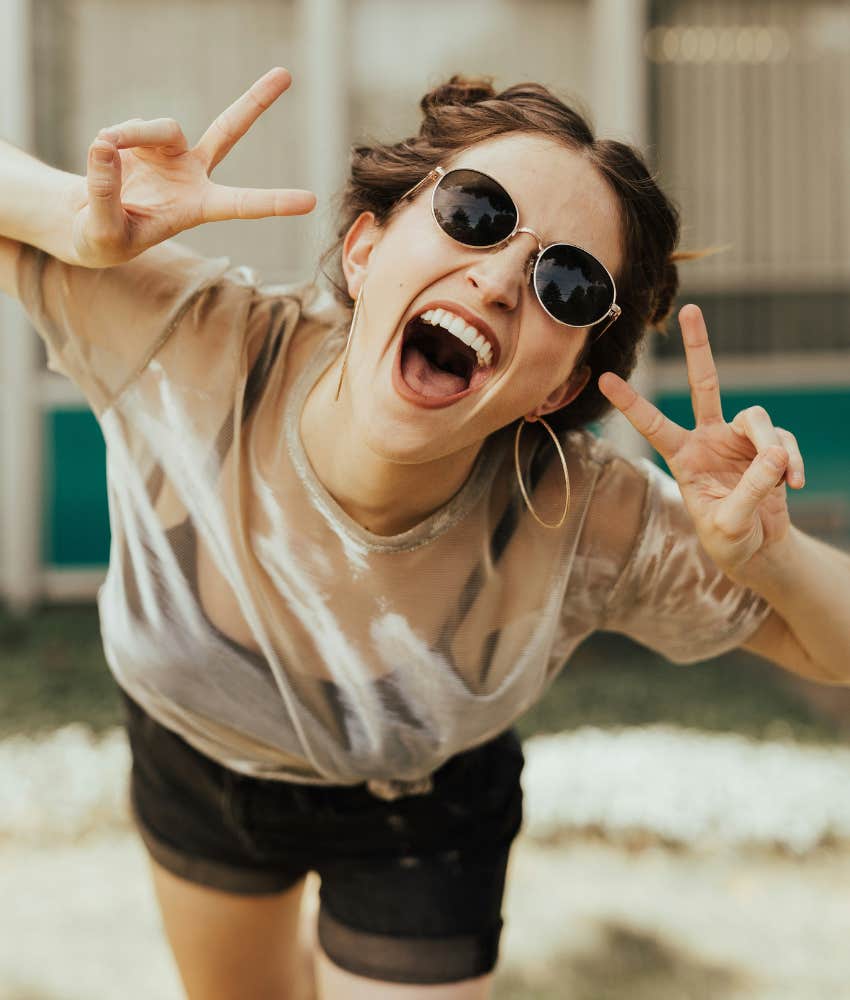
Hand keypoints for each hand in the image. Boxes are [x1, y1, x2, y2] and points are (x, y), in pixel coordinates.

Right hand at [69, 67, 315, 267]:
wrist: (89, 222)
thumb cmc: (105, 239)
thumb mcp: (103, 231)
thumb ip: (105, 193)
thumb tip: (104, 145)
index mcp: (198, 208)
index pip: (242, 204)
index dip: (274, 202)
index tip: (310, 202)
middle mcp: (193, 175)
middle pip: (228, 130)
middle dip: (255, 101)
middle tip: (286, 74)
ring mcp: (171, 152)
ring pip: (162, 127)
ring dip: (133, 135)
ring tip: (106, 150)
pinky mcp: (144, 138)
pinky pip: (130, 127)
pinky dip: (114, 137)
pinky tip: (103, 153)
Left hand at [597, 304, 804, 579]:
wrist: (757, 550)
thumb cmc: (729, 540)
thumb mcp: (729, 524)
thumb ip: (749, 491)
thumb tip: (775, 456)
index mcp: (683, 457)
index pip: (653, 425)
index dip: (631, 403)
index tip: (605, 379)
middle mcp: (708, 439)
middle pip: (704, 384)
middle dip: (698, 347)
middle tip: (691, 309)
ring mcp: (738, 439)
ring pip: (758, 419)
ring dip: (773, 448)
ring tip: (781, 480)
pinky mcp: (768, 447)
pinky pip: (783, 442)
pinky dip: (791, 462)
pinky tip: (793, 484)